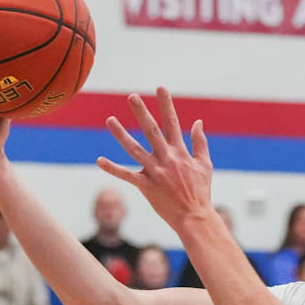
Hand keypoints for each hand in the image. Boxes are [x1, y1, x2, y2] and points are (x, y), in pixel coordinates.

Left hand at [99, 88, 214, 231]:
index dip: (166, 104)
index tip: (160, 87)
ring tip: (109, 119)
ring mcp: (155, 172)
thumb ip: (200, 142)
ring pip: (134, 149)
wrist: (195, 217)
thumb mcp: (205, 165)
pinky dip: (112, 168)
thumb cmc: (200, 192)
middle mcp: (167, 158)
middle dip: (142, 112)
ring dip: (121, 134)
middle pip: (152, 131)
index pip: (173, 122)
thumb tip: (198, 122)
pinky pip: (126, 175)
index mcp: (181, 152)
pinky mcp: (146, 186)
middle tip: (132, 96)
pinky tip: (99, 160)